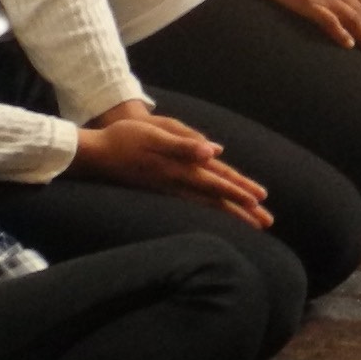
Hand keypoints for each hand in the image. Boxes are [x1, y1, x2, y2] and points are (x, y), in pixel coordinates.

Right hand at [70, 107, 272, 228]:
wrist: (94, 154)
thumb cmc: (125, 138)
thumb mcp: (156, 135)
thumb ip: (184, 144)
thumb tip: (214, 150)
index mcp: (181, 168)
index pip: (217, 182)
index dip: (238, 191)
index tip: (260, 201)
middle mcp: (178, 182)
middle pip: (216, 198)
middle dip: (242, 210)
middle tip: (266, 222)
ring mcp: (169, 189)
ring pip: (207, 204)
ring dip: (230, 214)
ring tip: (252, 224)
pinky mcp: (162, 191)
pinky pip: (193, 204)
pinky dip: (211, 210)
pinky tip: (219, 213)